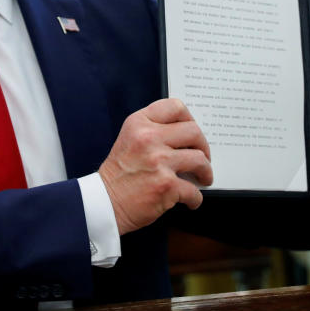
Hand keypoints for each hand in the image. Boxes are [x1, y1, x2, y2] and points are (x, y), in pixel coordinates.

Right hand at [99, 98, 212, 235]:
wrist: (103, 204)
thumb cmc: (118, 175)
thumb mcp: (129, 139)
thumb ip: (152, 131)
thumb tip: (186, 136)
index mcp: (138, 123)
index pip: (175, 107)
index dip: (189, 119)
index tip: (192, 132)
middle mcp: (148, 138)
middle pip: (193, 131)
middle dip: (203, 146)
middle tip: (203, 157)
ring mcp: (158, 161)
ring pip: (199, 159)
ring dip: (205, 171)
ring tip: (202, 177)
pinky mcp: (166, 185)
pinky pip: (193, 190)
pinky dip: (195, 198)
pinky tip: (190, 200)